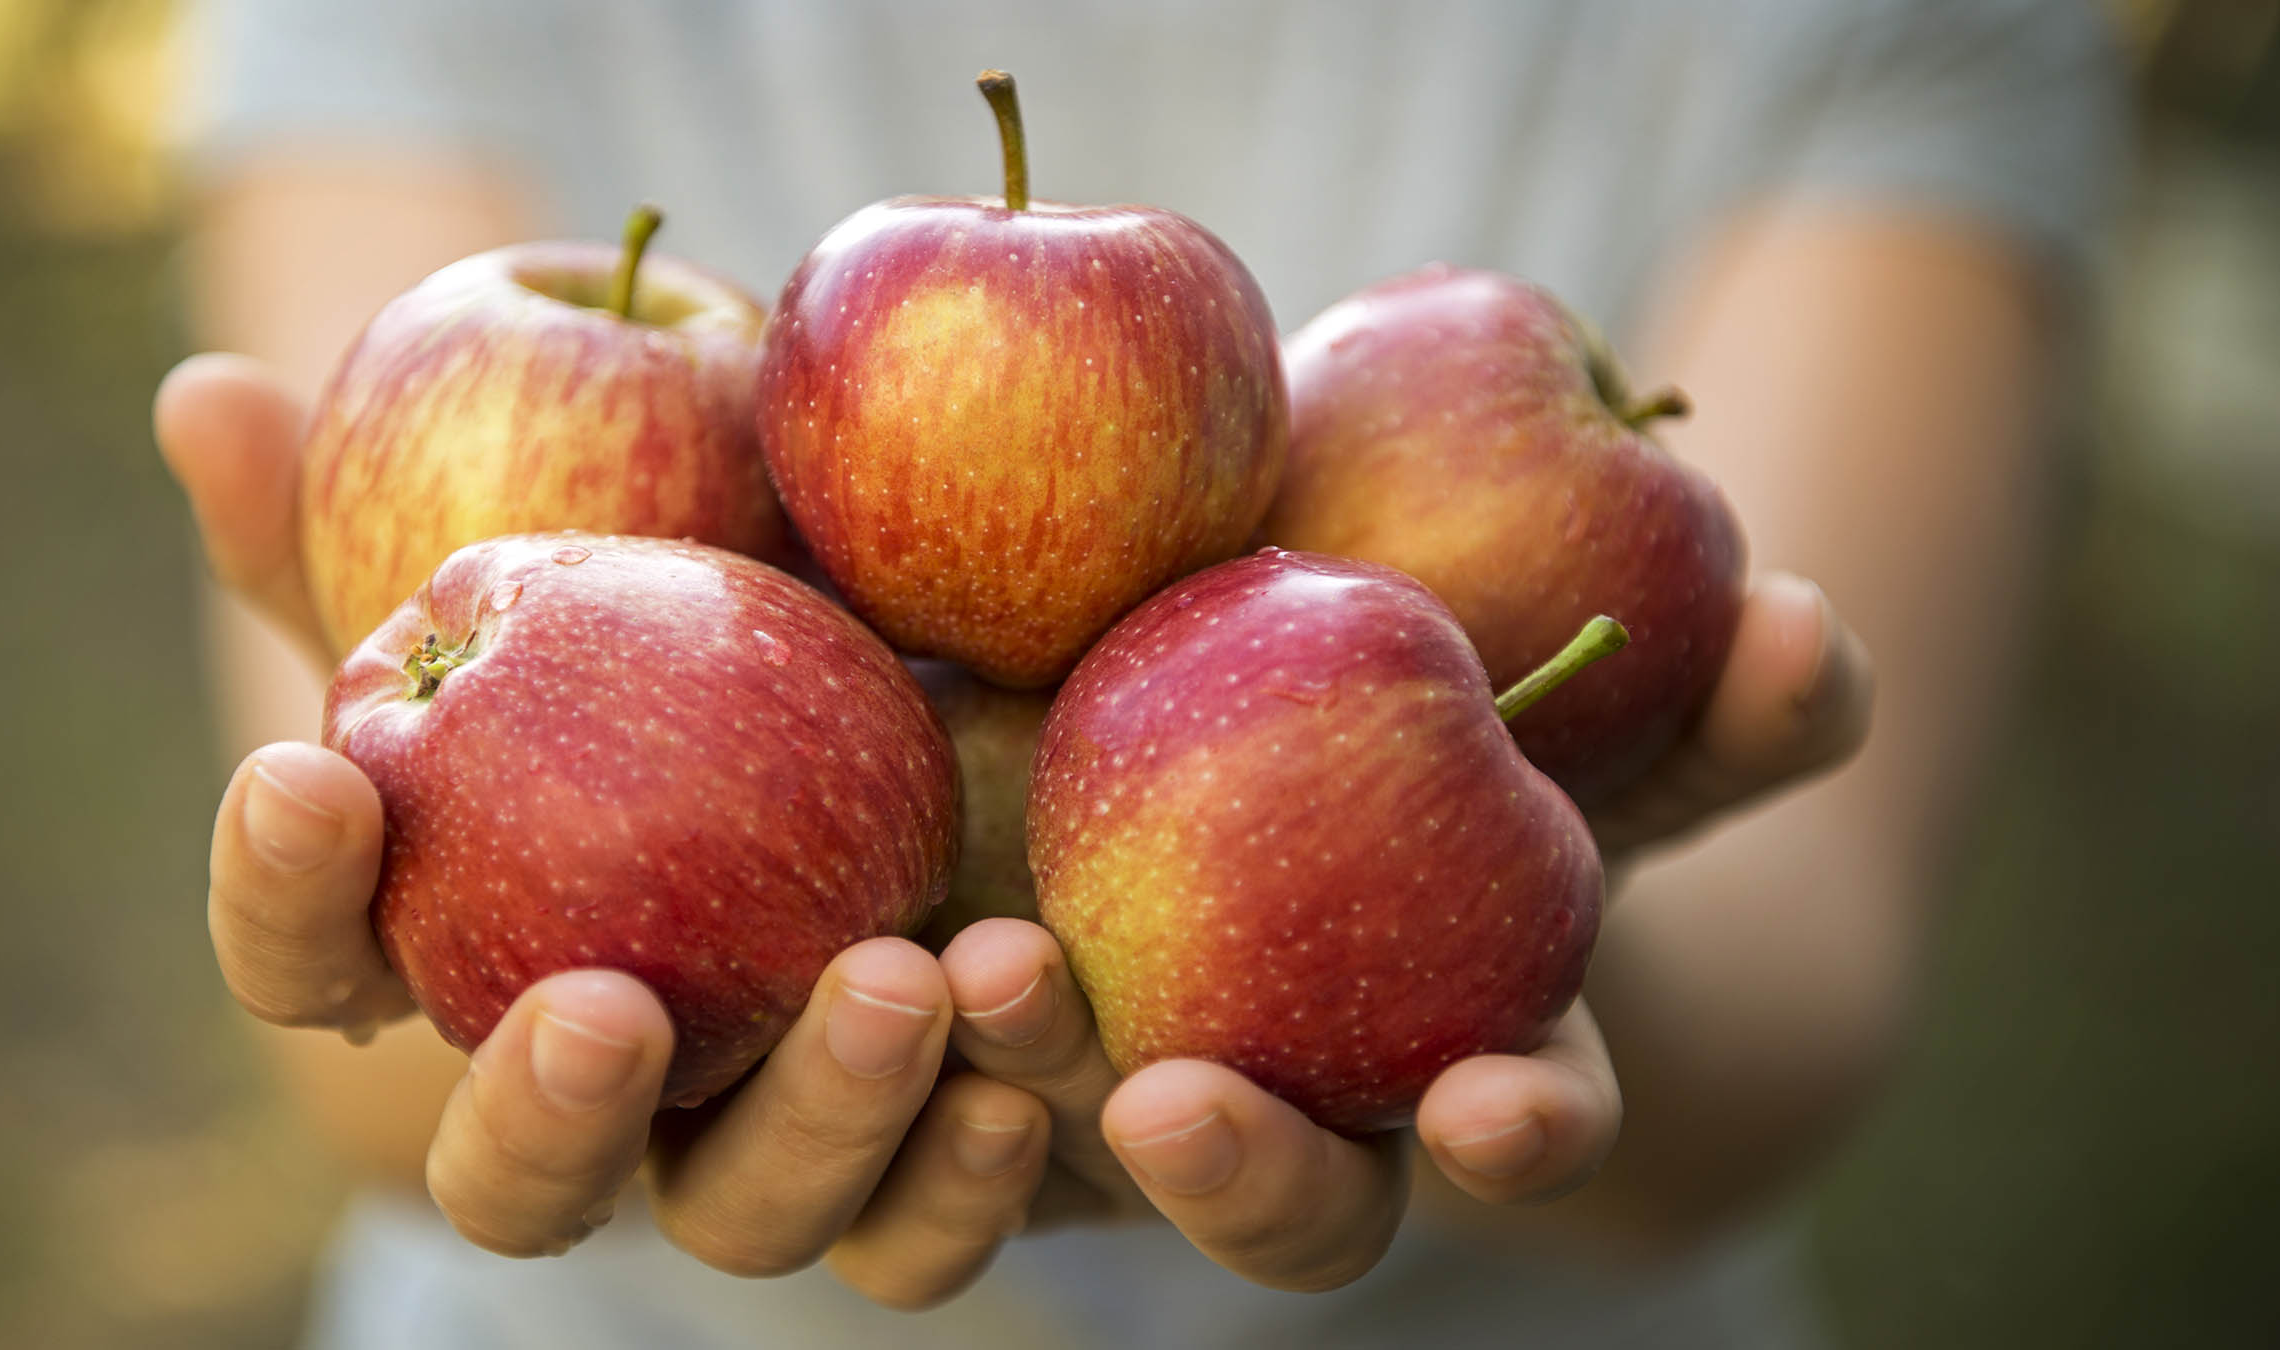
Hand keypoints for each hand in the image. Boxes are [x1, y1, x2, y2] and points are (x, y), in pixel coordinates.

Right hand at [159, 353, 1051, 1307]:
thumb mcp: (584, 572)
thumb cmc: (704, 653)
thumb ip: (404, 520)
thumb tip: (208, 404)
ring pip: (745, 1216)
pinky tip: (1021, 1052)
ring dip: (817, 1122)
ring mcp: (759, 1150)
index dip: (279, 895)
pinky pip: (928, 1226)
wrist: (955, 724)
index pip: (313, 970)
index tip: (314, 774)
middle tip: (610, 1004)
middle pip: (515, 1185)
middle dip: (540, 1113)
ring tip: (897, 979)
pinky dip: (964, 1171)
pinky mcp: (923, 1167)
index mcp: (464, 958)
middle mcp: (600, 1095)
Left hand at [938, 576, 1872, 1290]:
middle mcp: (1289, 1116)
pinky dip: (851, 1070)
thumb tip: (1817, 633)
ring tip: (987, 976)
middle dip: (1239, 1178)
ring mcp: (1108, 1101)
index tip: (1502, 1107)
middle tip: (1173, 1099)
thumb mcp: (1586, 707)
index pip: (1514, 1127)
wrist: (1242, 731)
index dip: (1526, 1132)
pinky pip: (882, 1109)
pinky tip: (854, 956)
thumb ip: (1713, 694)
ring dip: (1018, 1105)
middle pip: (1279, 1210)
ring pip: (1067, 1186)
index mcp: (1454, 1058)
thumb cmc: (1457, 731)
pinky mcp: (950, 1056)